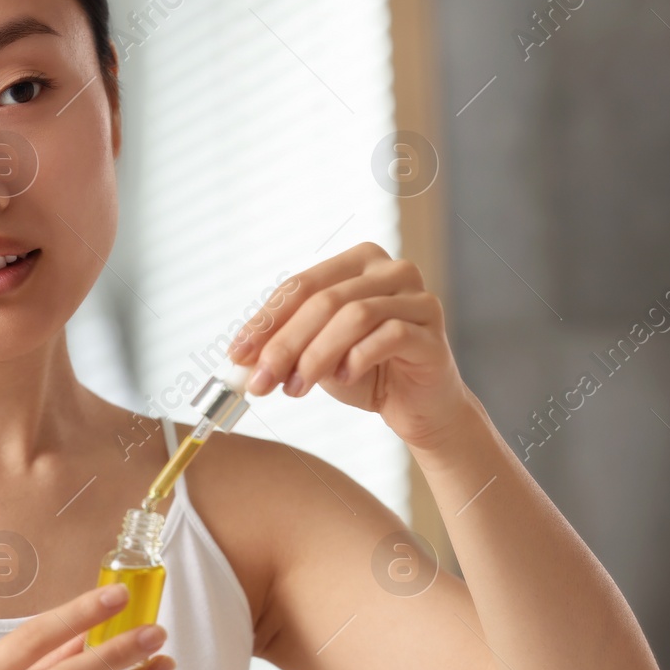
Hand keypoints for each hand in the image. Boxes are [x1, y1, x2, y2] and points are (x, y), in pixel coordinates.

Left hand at [227, 241, 472, 448]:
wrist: (418, 407)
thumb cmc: (366, 373)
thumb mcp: (316, 356)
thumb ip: (285, 347)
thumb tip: (241, 358)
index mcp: (358, 262)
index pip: (301, 285)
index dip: (265, 320)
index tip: (236, 354)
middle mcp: (391, 269)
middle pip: (324, 300)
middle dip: (284, 344)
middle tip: (260, 382)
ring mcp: (417, 297)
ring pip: (354, 316)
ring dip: (315, 356)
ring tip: (295, 389)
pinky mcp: (432, 329)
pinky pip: (390, 335)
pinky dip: (358, 359)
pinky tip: (343, 379)